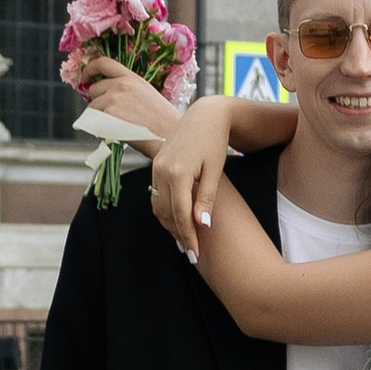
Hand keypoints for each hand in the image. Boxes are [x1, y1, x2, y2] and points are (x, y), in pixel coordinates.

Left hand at [71, 58, 181, 148]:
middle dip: (97, 100)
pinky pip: (94, 122)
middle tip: (109, 112)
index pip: (104, 63)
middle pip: (94, 89)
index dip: (89, 68)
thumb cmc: (163, 121)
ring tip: (117, 125)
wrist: (167, 136)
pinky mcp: (108, 115)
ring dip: (99, 117)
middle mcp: (120, 85)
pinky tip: (116, 132)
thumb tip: (109, 94)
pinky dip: (100, 129)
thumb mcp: (147, 94)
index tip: (85, 76)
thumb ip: (127, 90)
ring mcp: (113, 100)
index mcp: (132, 78)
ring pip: (92, 107)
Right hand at [150, 94, 234, 261]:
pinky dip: (165, 211)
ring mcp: (155, 168)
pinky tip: (177, 220)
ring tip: (185, 239)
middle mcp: (161, 171)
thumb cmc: (214, 141)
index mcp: (177, 172)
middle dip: (178, 235)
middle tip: (191, 252)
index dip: (188, 236)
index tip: (196, 254)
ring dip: (170, 225)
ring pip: (158, 207)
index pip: (180, 214)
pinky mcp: (155, 166)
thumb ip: (207, 199)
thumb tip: (201, 226)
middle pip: (166, 214)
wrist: (205, 115)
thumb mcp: (215, 171)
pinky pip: (156, 196)